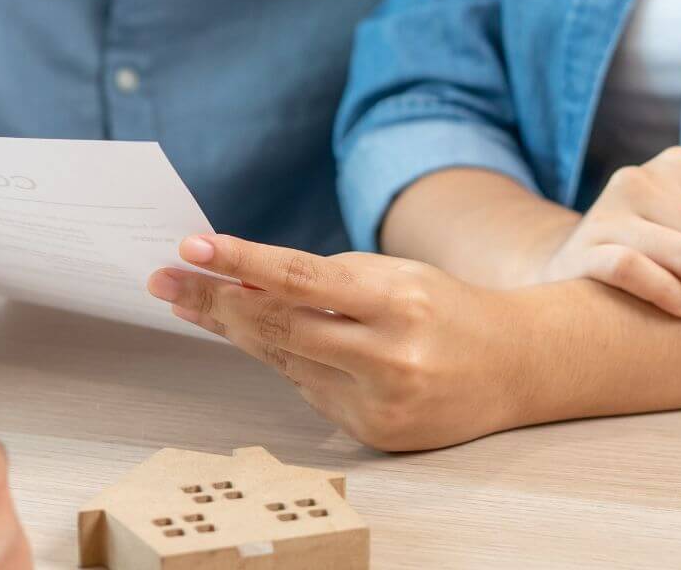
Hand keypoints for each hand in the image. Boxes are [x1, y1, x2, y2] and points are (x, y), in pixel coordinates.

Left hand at [148, 236, 532, 451]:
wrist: (515, 366)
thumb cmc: (443, 307)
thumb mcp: (393, 273)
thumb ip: (323, 278)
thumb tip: (242, 278)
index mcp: (398, 301)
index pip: (302, 278)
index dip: (241, 263)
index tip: (192, 247)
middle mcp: (389, 355)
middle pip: (280, 325)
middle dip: (215, 300)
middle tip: (165, 279)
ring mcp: (381, 401)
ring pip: (284, 359)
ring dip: (233, 329)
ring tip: (191, 301)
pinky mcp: (374, 433)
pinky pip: (308, 390)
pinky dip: (287, 360)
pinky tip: (263, 338)